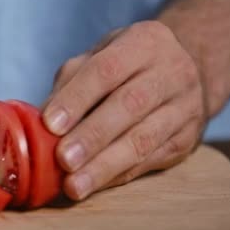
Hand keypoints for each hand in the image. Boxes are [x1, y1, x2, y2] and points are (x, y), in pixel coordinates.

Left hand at [42, 21, 208, 200]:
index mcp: (143, 43)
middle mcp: (171, 71)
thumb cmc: (126, 66)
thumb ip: (70, 83)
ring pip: (143, 140)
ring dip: (105, 166)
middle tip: (63, 160)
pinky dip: (118, 175)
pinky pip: (150, 161)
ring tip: (74, 185)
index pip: (106, 70)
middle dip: (92, 136)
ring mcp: (185, 107)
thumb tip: (40, 121)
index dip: (77, 99)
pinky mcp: (188, 139)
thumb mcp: (98, 57)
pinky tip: (94, 186)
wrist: (186, 70)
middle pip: (129, 106)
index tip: (50, 124)